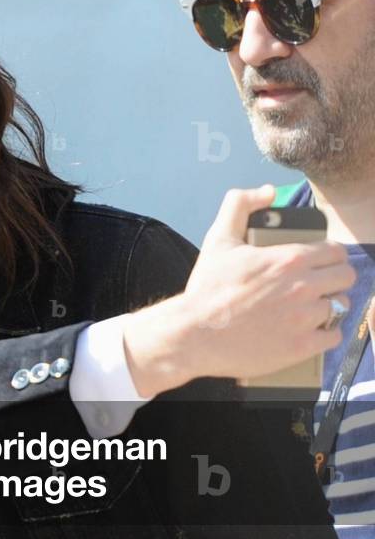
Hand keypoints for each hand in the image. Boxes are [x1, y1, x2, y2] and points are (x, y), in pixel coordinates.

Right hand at [124, 185, 355, 397]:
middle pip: (346, 277)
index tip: (320, 262)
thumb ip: (240, 205)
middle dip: (334, 278)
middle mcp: (303, 287)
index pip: (335, 252)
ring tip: (308, 307)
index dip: (329, 255)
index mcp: (289, 259)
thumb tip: (268, 192)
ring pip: (340, 306)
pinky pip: (334, 335)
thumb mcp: (218, 239)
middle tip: (316, 283)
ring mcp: (305, 318)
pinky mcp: (302, 346)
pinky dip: (325, 332)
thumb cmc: (207, 288)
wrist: (194, 334)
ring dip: (328, 305)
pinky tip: (307, 329)